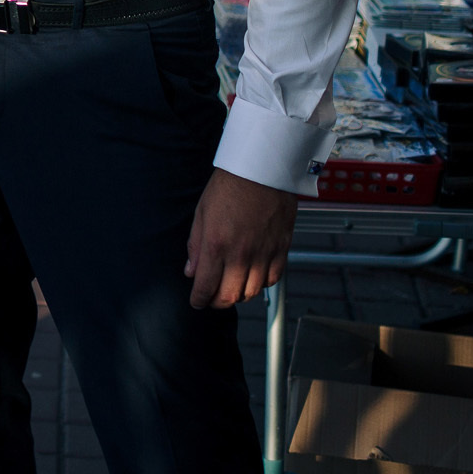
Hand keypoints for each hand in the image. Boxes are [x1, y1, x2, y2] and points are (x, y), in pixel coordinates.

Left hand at [185, 167, 297, 308]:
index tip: (196, 302)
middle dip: (217, 302)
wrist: (261, 171)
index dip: (199, 300)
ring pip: (253, 292)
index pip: (206, 287)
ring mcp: (264, 254)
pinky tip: (254, 277)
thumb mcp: (202, 214)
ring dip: (239, 295)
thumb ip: (196, 246)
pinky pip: (273, 279)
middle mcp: (241, 255)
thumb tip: (191, 272)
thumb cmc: (229, 187)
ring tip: (231, 288)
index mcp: (217, 245)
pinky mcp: (281, 249)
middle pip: (230, 296)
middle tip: (212, 299)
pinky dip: (262, 284)